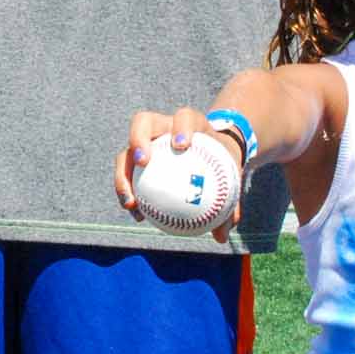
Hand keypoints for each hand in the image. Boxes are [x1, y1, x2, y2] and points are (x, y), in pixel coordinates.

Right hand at [116, 107, 244, 245]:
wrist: (212, 155)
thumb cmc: (222, 165)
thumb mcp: (231, 180)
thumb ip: (229, 205)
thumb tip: (222, 236)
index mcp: (191, 123)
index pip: (185, 117)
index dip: (181, 127)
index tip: (181, 145)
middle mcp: (163, 127)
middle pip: (143, 122)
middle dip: (138, 138)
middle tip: (143, 162)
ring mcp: (146, 141)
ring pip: (127, 150)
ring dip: (123, 173)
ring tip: (131, 200)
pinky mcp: (137, 157)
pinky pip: (126, 173)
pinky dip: (128, 192)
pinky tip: (137, 214)